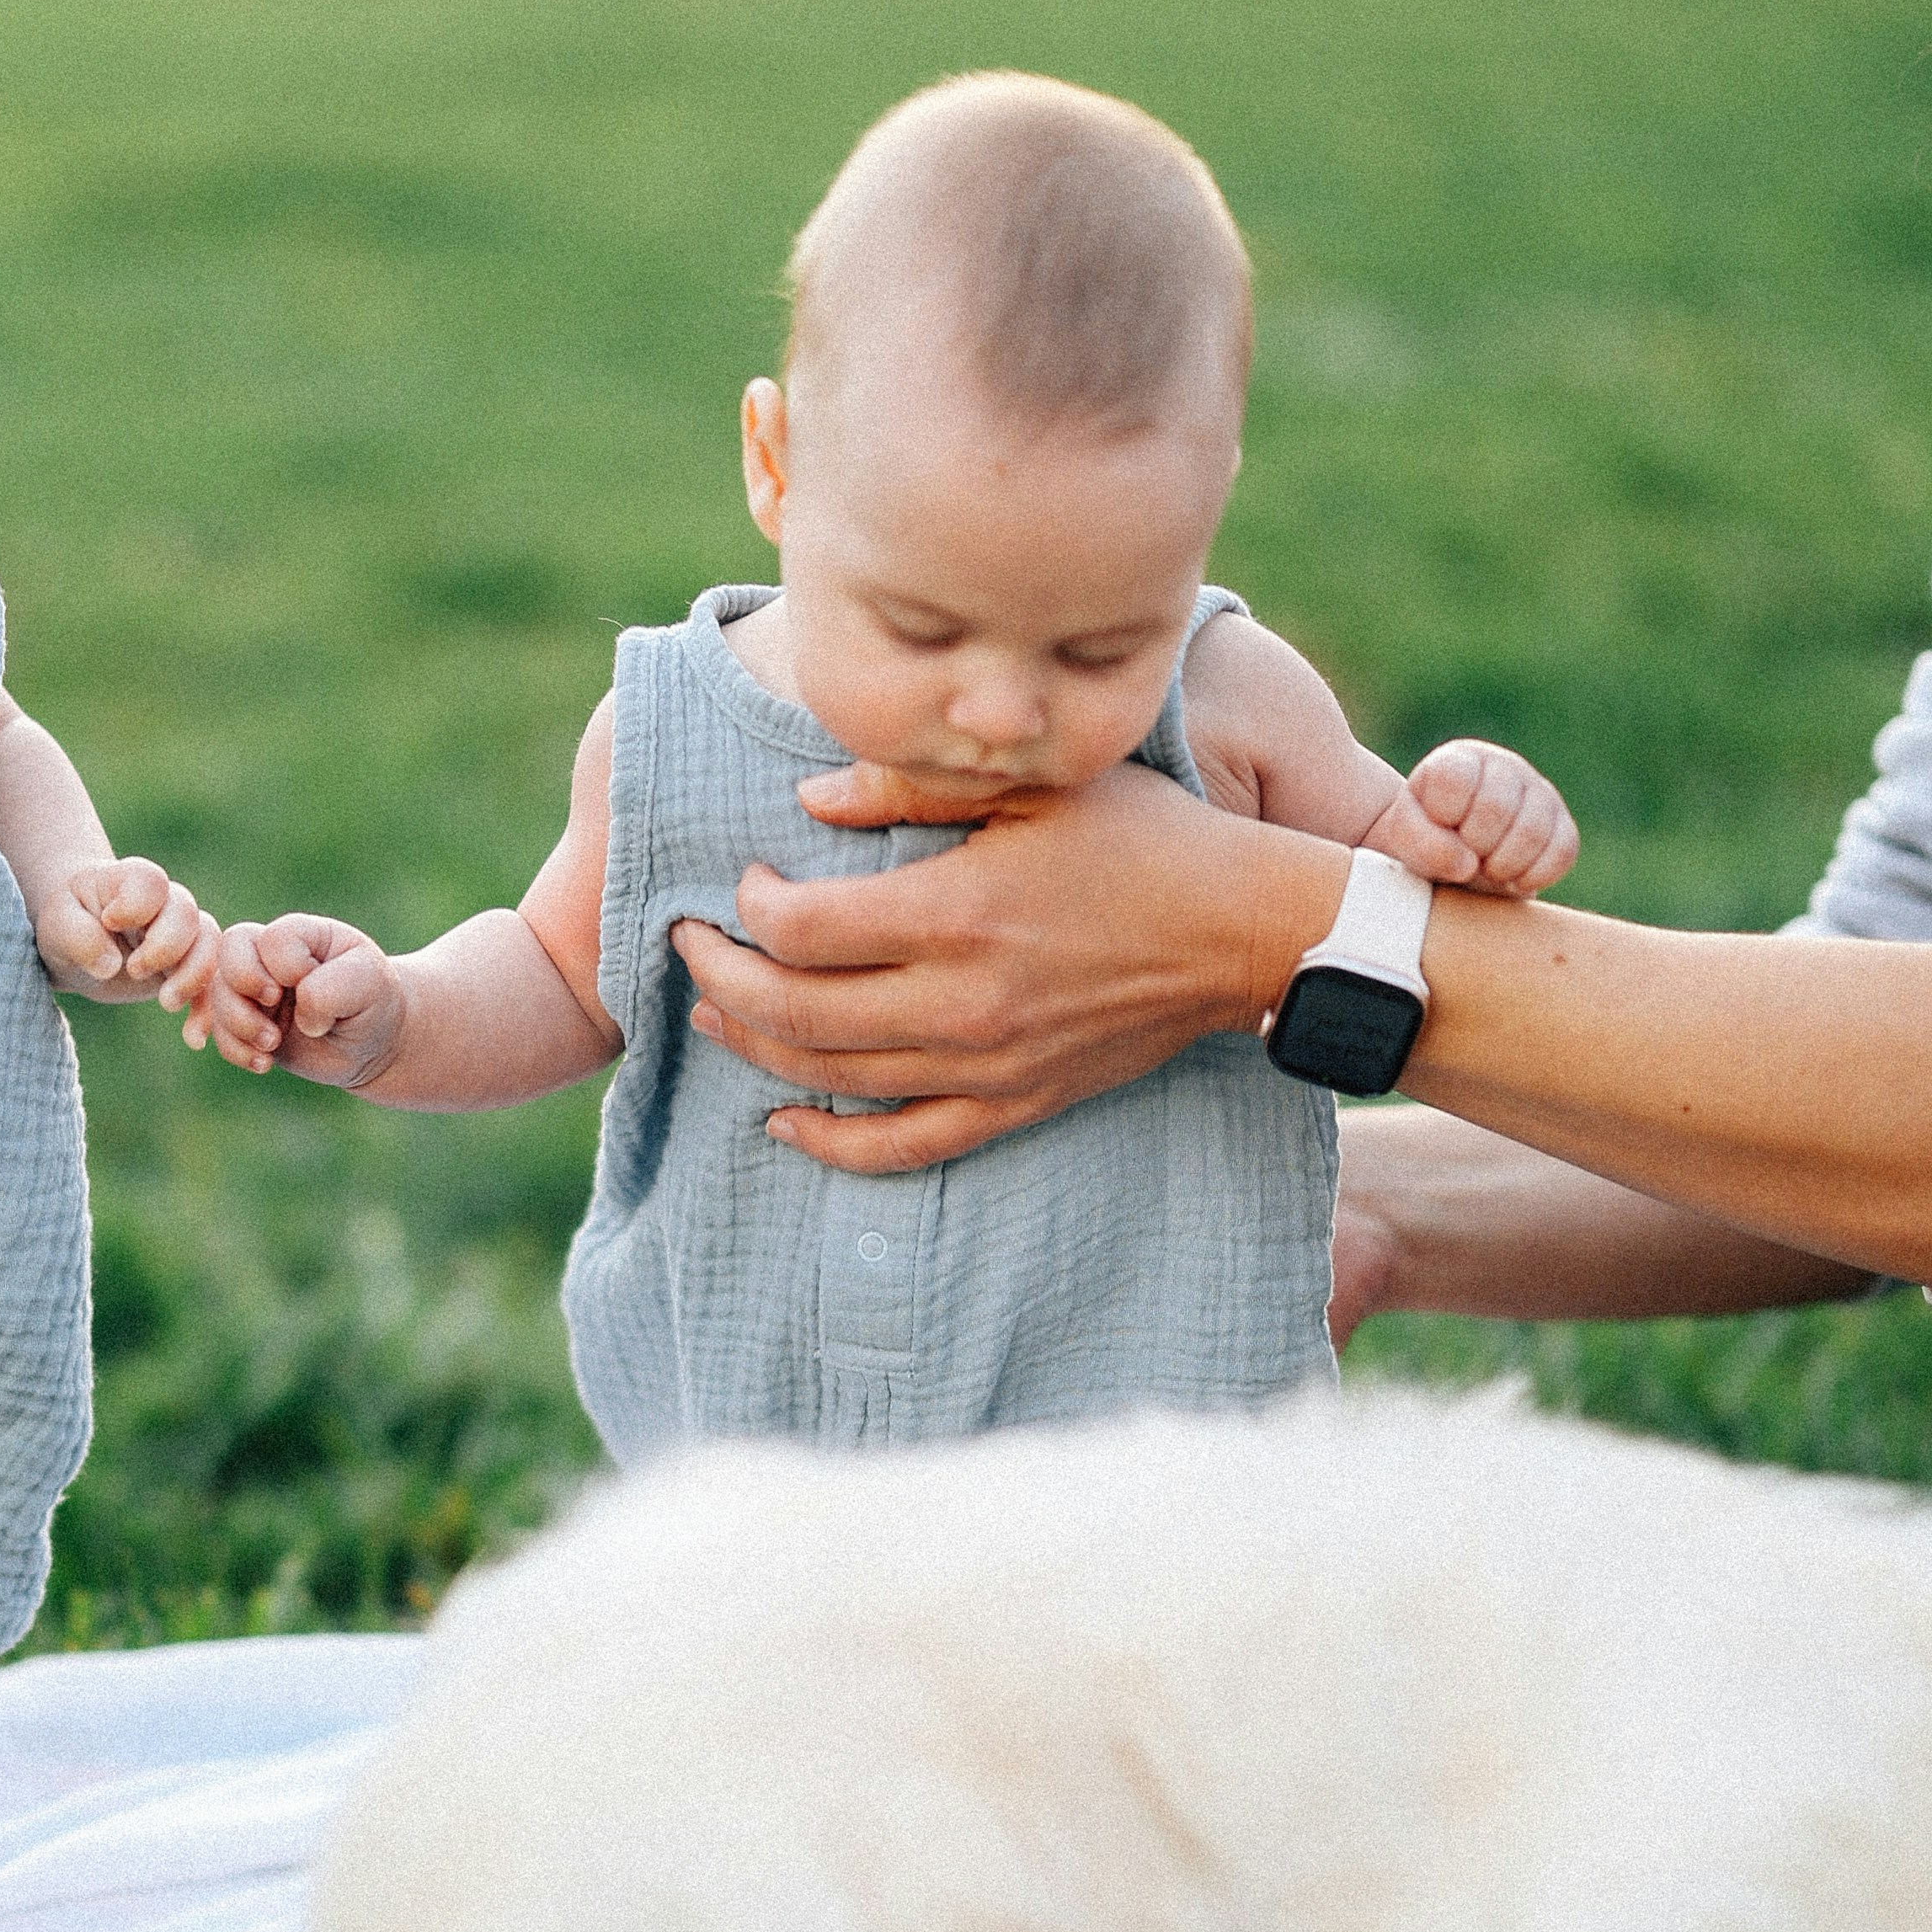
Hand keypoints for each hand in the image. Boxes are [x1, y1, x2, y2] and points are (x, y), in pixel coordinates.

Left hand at [35, 856, 219, 1015]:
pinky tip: (193, 1037)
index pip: (150, 881)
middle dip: (166, 948)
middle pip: (186, 914)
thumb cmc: (66, 924)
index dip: (136, 905)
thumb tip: (110, 965)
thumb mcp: (57, 924)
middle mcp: (163, 903)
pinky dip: (207, 1010)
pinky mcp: (185, 967)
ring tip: (167, 1003)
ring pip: (209, 944)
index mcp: (128, 881)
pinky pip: (211, 983)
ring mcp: (180, 934)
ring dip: (194, 976)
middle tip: (134, 970)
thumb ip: (78, 936)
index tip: (109, 922)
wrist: (77, 945)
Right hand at [207, 915, 407, 1091]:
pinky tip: (265, 1063)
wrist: (374, 1042)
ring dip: (239, 1024)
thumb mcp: (369, 985)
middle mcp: (271, 957)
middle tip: (274, 1003)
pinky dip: (236, 1050)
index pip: (274, 938)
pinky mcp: (249, 1025)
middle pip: (230, 949)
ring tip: (273, 1044)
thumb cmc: (374, 1002)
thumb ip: (332, 990)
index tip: (315, 985)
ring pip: (218, 993)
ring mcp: (256, 991)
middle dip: (244, 983)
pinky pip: (220, 1033)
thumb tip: (299, 1019)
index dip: (288, 966)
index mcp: (302, 934)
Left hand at [672, 759, 1346, 1176]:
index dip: (748, 908)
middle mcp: (961, 1000)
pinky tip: (781, 1121)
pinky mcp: (1013, 1103)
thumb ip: (912, 785)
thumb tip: (805, 802)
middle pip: (793, 1011)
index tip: (743, 881)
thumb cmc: (1144, 840)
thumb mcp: (1034, 785)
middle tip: (688, 946)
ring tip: (712, 1014)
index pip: (801, 929)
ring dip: (753, 1047)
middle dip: (720, 979)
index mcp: (959, 912)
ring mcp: (986, 1064)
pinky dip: (829, 1141)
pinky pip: (900, 1146)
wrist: (1243, 933)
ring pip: (831, 1077)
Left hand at [1367, 743, 1577, 896]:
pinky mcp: (1561, 824)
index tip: (1438, 827)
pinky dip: (1536, 874)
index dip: (1444, 815)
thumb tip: (1468, 864)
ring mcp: (1538, 793)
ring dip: (1504, 865)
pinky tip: (1514, 879)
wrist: (1456, 863)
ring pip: (1534, 829)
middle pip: (1496, 807)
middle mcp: (1503, 767)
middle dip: (1473, 845)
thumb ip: (1420, 843)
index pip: (1454, 779)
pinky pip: (1564, 850)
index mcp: (1459, 760)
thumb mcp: (1403, 838)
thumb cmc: (1423, 841)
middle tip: (1464, 855)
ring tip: (1487, 869)